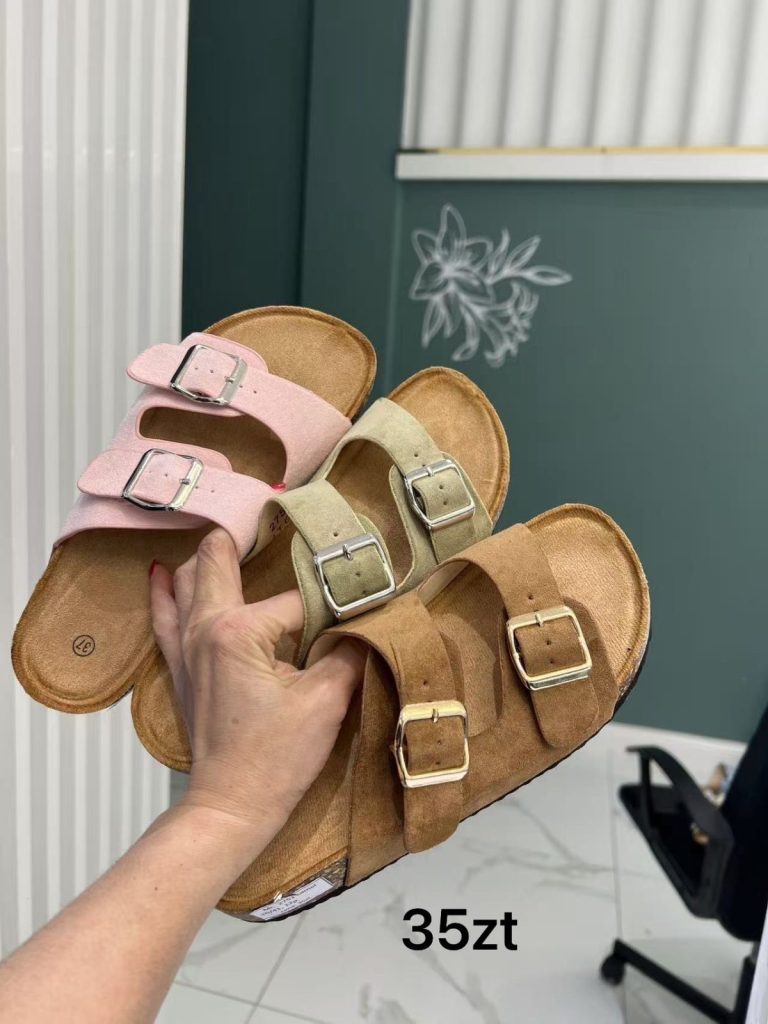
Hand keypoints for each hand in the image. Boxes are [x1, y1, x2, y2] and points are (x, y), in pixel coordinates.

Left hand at [149, 528, 364, 852]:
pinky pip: (164, 616)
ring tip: (226, 531)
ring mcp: (185, 646)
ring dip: (208, 556)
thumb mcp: (327, 699)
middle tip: (271, 510)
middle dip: (246, 537)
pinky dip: (166, 591)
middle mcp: (203, 628)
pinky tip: (162, 573)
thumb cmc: (276, 758)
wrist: (231, 806)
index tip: (358, 596)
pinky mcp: (181, 667)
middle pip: (222, 564)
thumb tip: (370, 621)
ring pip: (189, 581)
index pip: (296, 598)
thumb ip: (348, 650)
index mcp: (239, 630)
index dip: (330, 599)